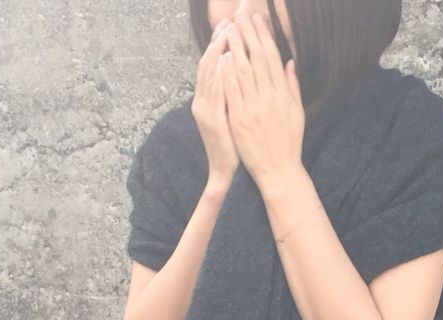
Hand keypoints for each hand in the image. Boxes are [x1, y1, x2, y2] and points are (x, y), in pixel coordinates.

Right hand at [192, 17, 239, 185]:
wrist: (227, 174)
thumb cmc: (235, 146)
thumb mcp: (233, 116)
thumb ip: (235, 94)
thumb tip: (239, 72)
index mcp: (208, 100)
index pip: (212, 65)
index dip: (219, 44)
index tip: (229, 27)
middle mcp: (202, 102)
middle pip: (207, 64)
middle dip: (217, 42)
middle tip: (227, 22)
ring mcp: (205, 111)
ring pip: (208, 74)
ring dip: (217, 51)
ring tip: (226, 32)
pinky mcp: (212, 120)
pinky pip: (215, 93)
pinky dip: (219, 74)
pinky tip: (225, 59)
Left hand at [217, 9, 304, 187]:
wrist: (279, 172)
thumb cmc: (289, 143)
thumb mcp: (297, 113)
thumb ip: (293, 86)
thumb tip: (291, 63)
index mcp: (284, 95)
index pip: (273, 58)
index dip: (264, 36)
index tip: (257, 20)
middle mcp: (270, 99)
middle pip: (257, 59)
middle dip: (248, 35)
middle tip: (240, 15)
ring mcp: (253, 109)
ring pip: (243, 72)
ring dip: (235, 48)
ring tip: (228, 29)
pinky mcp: (239, 121)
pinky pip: (232, 93)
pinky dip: (227, 74)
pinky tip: (222, 58)